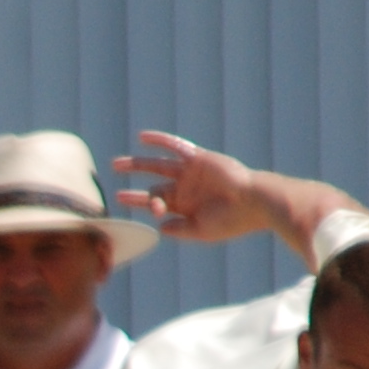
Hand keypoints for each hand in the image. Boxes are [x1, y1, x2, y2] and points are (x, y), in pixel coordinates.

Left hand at [108, 130, 271, 244]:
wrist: (254, 203)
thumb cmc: (231, 221)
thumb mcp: (200, 231)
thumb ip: (179, 229)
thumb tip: (159, 227)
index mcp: (185, 206)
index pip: (155, 203)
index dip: (139, 202)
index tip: (122, 200)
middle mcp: (186, 189)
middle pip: (154, 185)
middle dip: (134, 186)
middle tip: (114, 185)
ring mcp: (191, 173)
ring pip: (159, 166)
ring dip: (138, 164)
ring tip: (116, 164)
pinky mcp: (199, 159)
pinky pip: (176, 146)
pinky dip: (160, 141)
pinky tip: (142, 138)